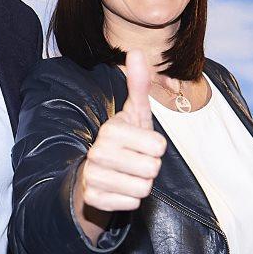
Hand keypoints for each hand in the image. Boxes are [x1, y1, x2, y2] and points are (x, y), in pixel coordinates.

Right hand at [74, 49, 167, 236]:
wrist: (95, 174)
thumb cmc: (123, 141)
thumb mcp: (134, 114)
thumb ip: (138, 85)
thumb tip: (136, 50)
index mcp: (111, 130)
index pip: (159, 146)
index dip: (156, 147)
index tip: (142, 144)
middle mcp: (98, 152)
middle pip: (152, 169)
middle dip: (150, 168)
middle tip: (136, 162)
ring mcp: (93, 176)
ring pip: (143, 188)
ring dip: (141, 184)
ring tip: (128, 175)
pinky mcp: (94, 198)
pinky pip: (131, 203)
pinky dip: (130, 199)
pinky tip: (119, 189)